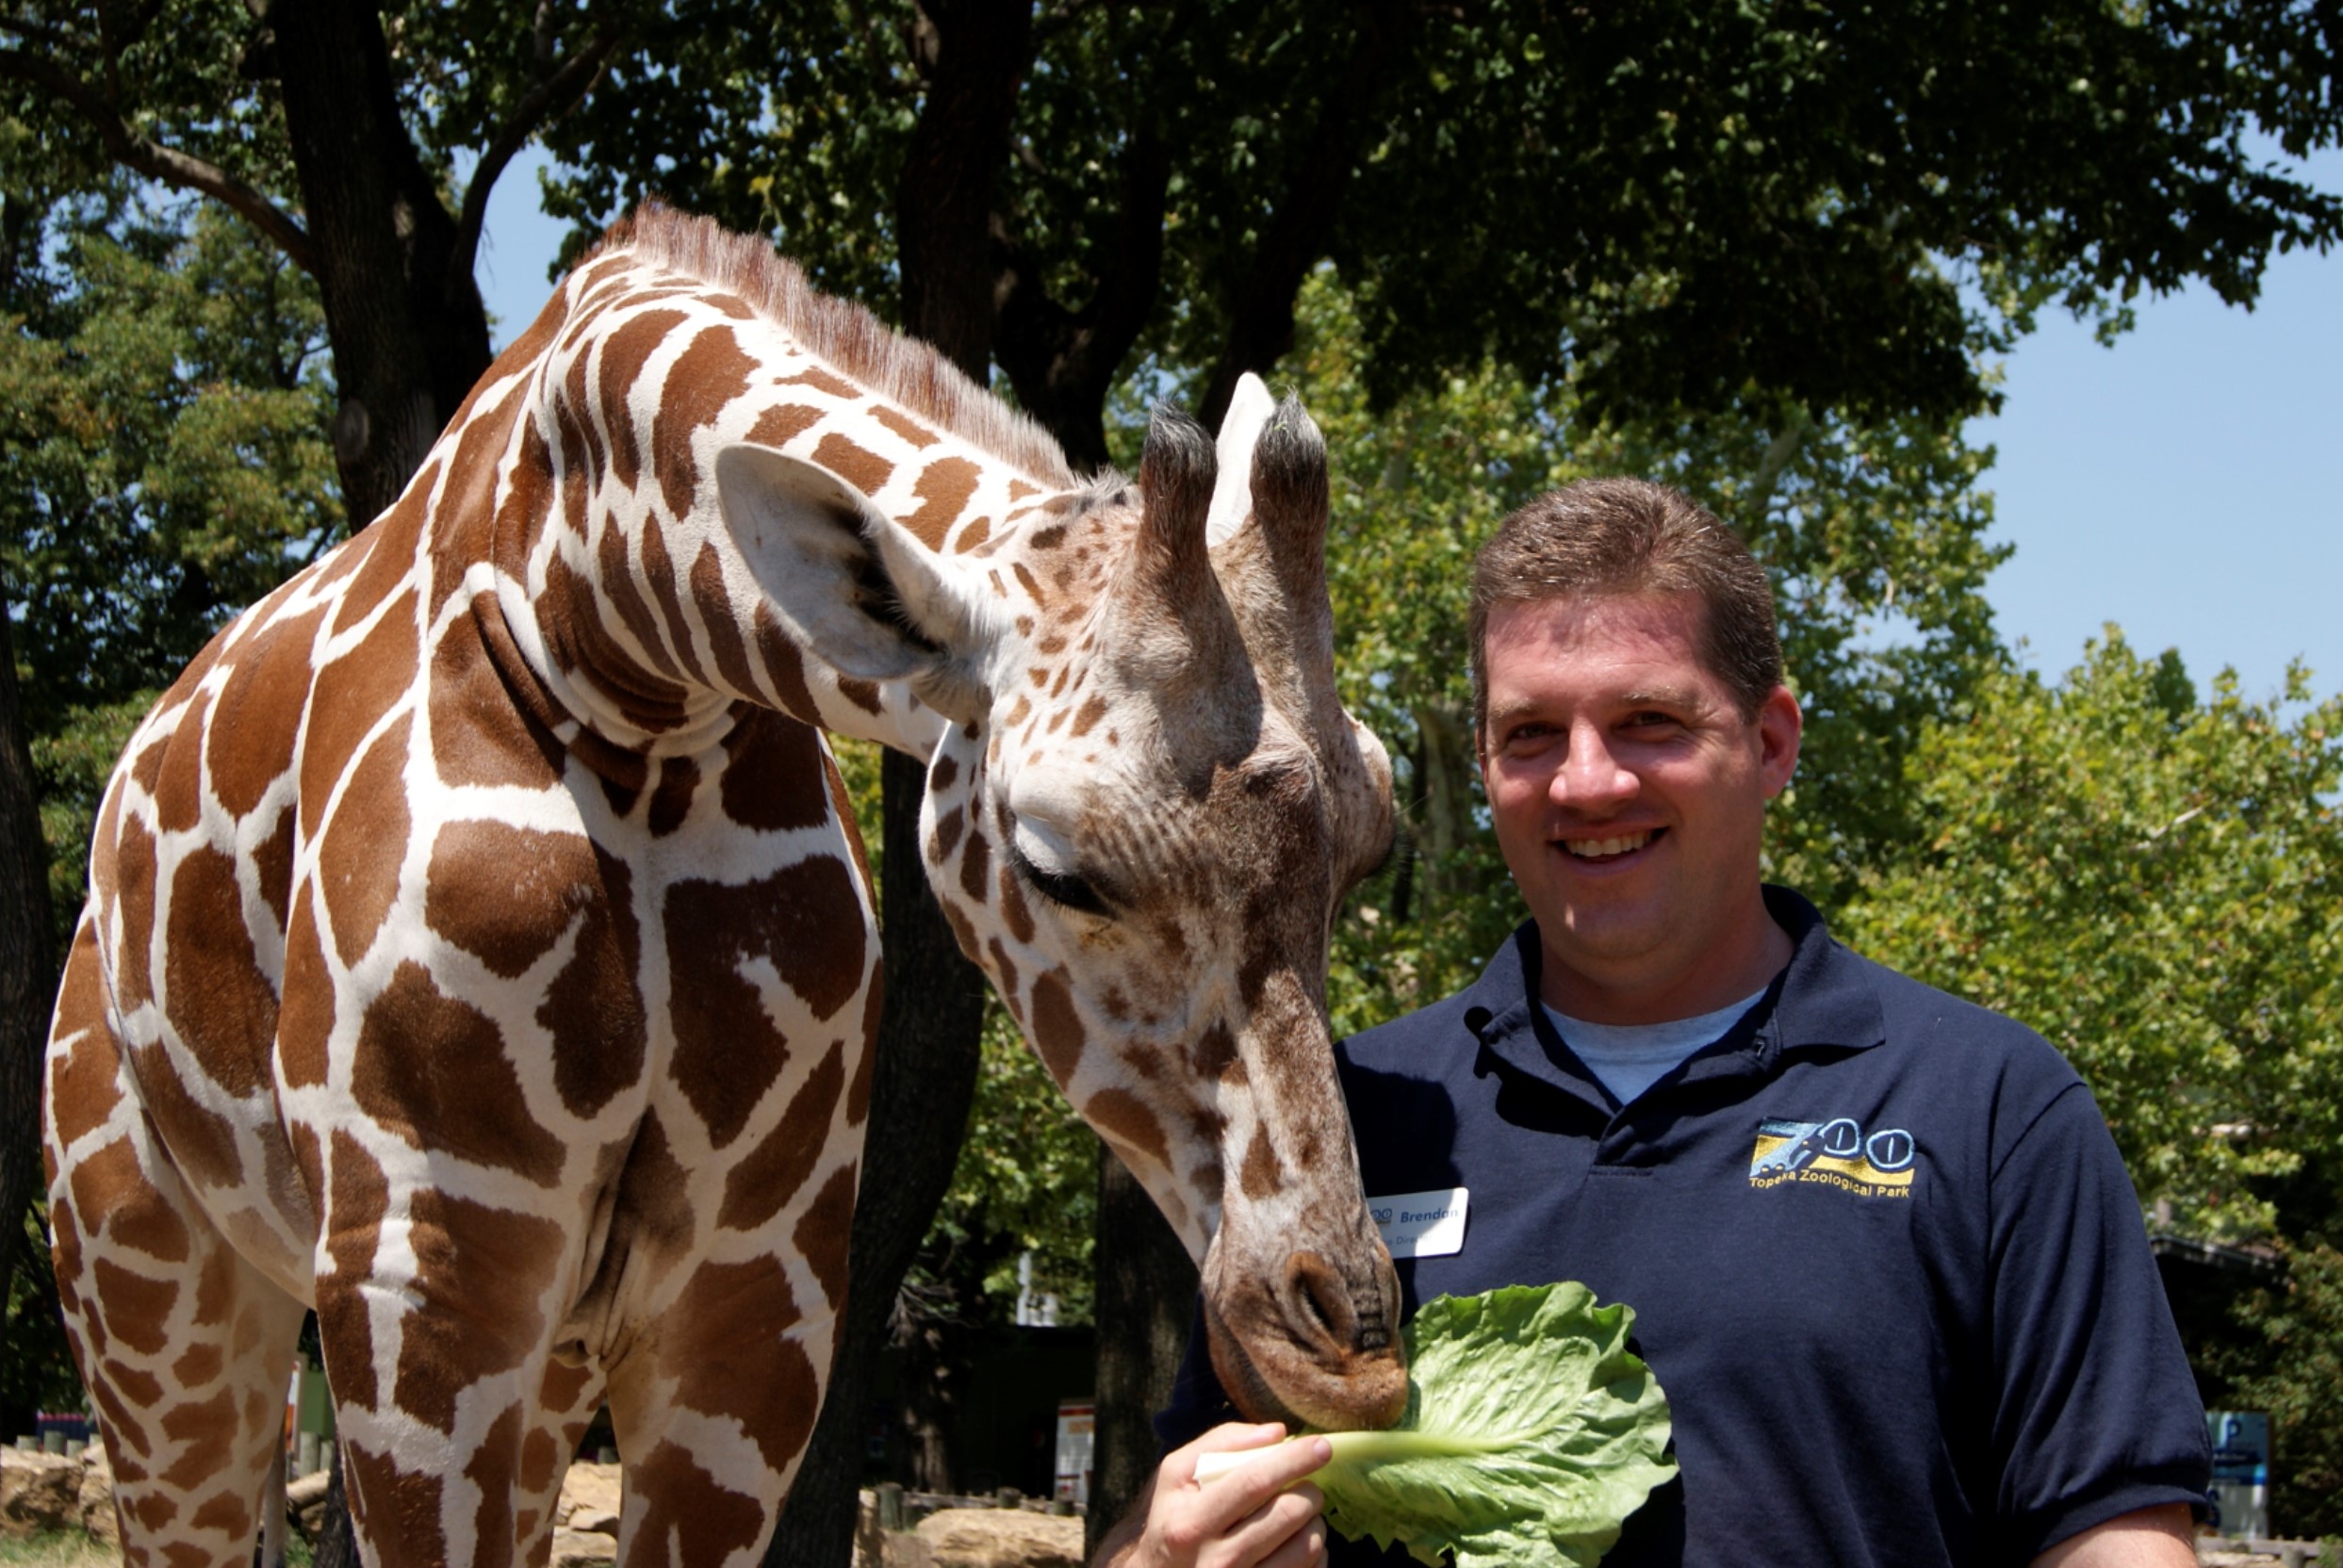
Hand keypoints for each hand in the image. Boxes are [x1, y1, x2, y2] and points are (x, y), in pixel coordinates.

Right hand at [1094, 1422, 1334, 1567]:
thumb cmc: (1173, 1519)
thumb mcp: (1176, 1476)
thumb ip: (1221, 1443)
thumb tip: (1278, 1433)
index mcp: (1190, 1524)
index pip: (1253, 1483)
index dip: (1292, 1460)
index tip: (1321, 1446)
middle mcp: (1215, 1562)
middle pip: (1287, 1514)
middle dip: (1310, 1492)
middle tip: (1307, 1487)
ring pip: (1306, 1547)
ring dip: (1314, 1523)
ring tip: (1301, 1516)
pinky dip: (1315, 1553)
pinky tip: (1297, 1544)